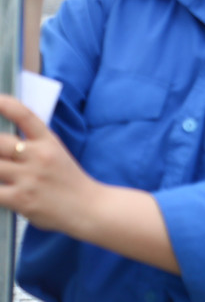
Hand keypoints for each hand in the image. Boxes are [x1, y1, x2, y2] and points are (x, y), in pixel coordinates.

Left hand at [0, 95, 97, 233]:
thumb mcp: (57, 154)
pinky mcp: (21, 199)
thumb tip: (4, 142)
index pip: (25, 116)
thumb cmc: (70, 181)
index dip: (6, 105)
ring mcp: (29, 177)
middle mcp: (38, 156)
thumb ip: (33, 146)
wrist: (88, 207)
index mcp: (48, 141)